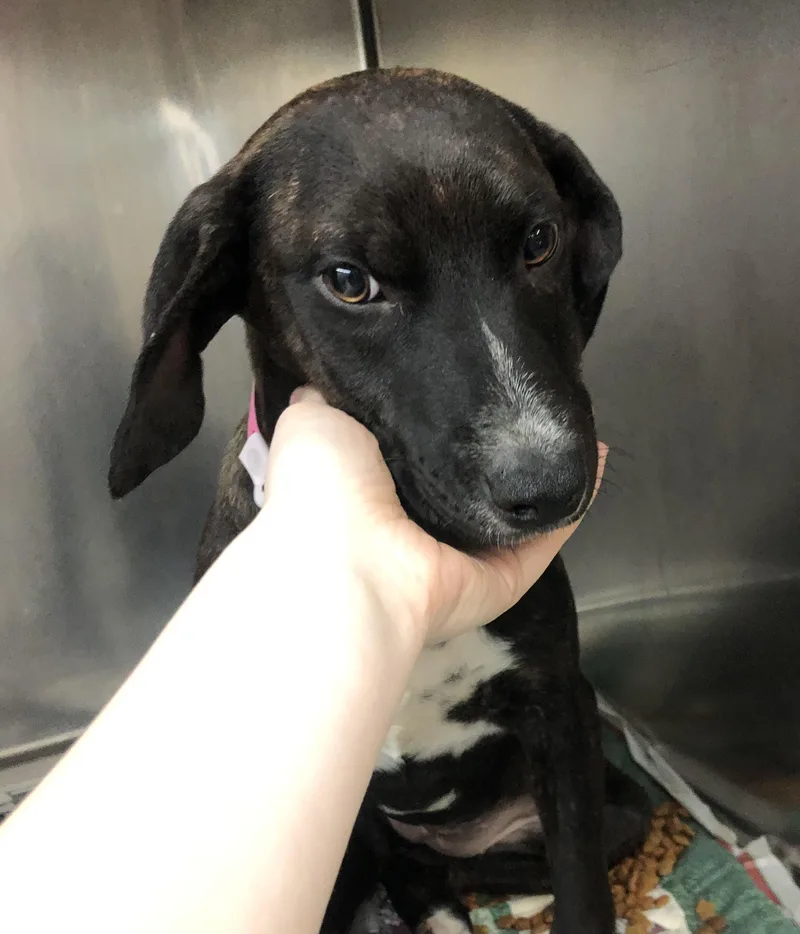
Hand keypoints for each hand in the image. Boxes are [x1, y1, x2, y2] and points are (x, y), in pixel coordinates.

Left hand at [261, 388, 606, 643]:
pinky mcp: (500, 581)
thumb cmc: (324, 487)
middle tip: (536, 413)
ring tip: (579, 427)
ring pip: (516, 514)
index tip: (480, 393)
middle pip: (474, 490)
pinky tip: (596, 459)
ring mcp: (461, 560)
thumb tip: (322, 390)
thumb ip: (325, 404)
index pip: (421, 458)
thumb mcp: (311, 422)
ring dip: (546, 475)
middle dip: (505, 455)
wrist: (347, 555)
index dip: (451, 426)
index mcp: (374, 498)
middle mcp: (418, 532)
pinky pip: (546, 538)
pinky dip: (575, 503)